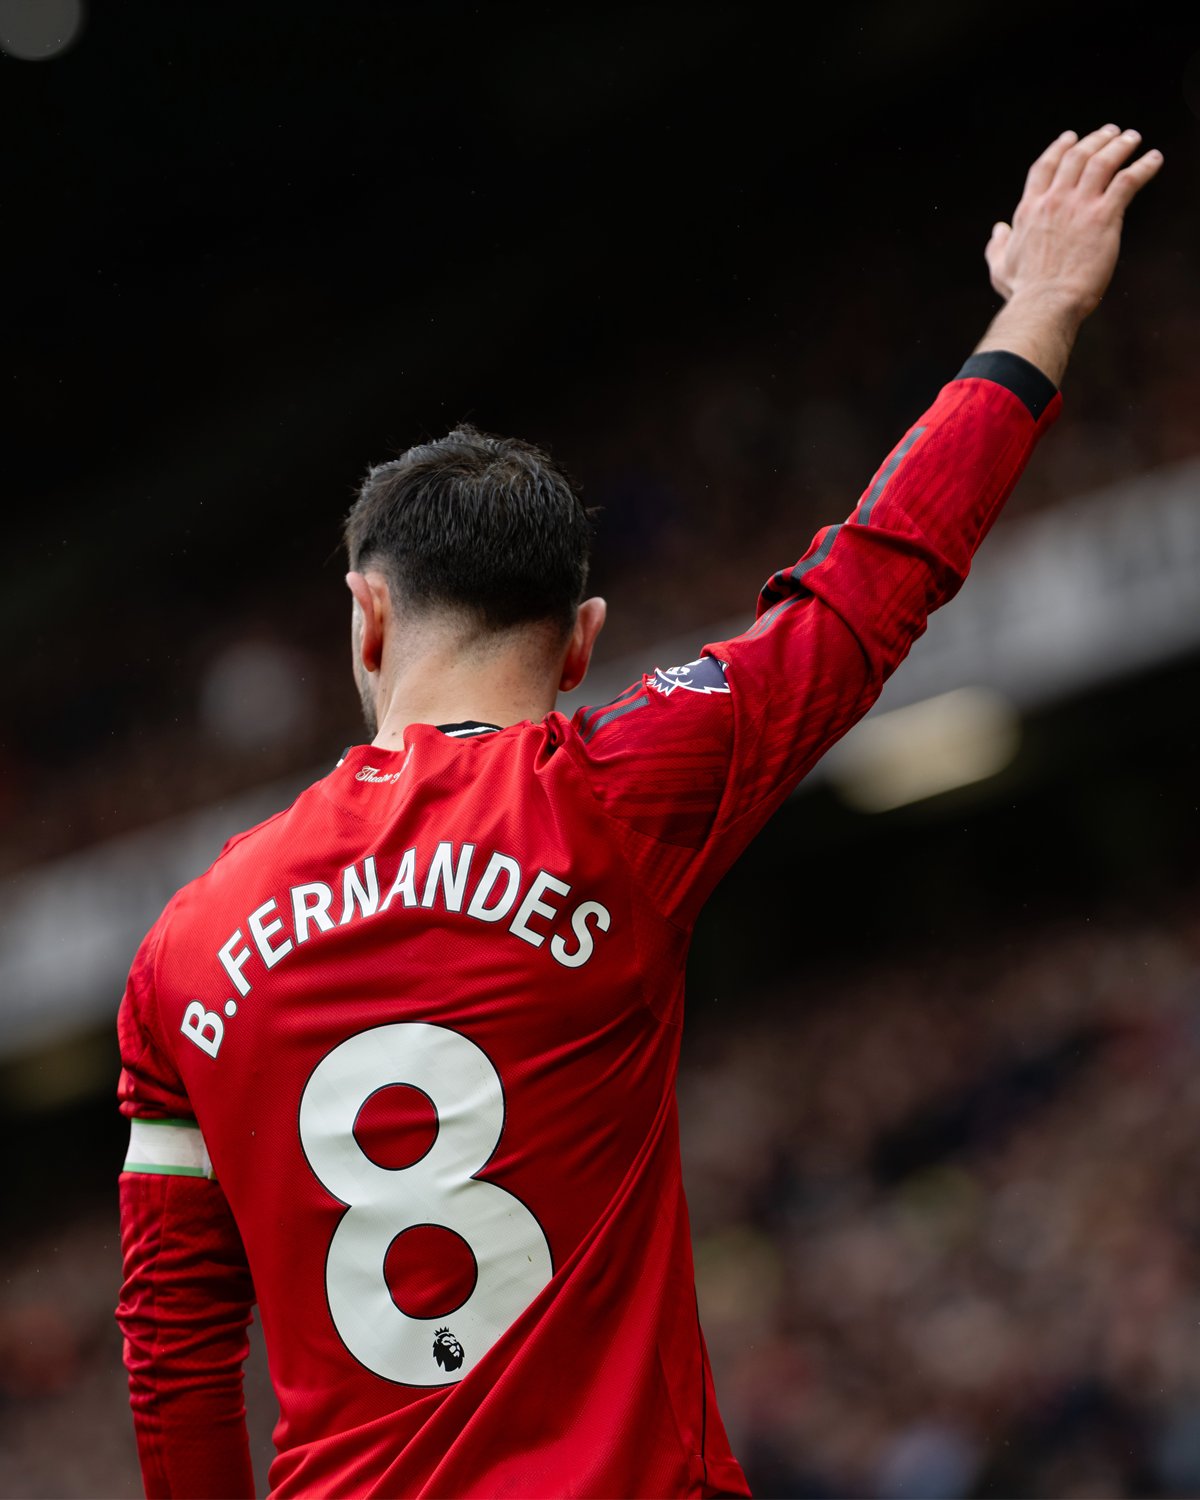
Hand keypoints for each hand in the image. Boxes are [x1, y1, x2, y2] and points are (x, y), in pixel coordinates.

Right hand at [986, 124, 1162, 322]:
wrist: (1046, 303)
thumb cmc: (1024, 292)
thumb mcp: (1000, 268)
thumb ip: (997, 245)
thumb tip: (997, 229)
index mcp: (1030, 210)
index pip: (1045, 167)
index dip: (1059, 148)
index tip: (1071, 137)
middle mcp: (1054, 201)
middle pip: (1077, 156)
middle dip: (1095, 140)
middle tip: (1110, 133)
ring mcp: (1079, 206)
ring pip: (1102, 161)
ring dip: (1119, 145)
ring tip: (1131, 138)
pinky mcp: (1104, 216)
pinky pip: (1128, 181)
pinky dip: (1144, 167)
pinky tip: (1154, 160)